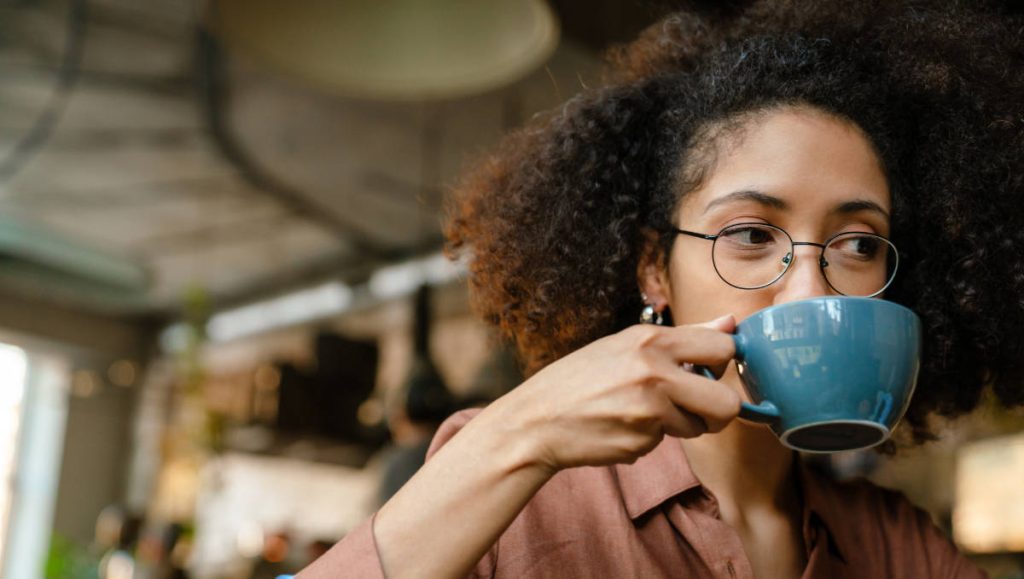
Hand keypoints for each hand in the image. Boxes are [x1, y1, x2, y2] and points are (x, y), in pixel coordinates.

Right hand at [483, 315, 740, 472]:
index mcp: (651, 340)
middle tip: (698, 409)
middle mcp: (653, 372)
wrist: (536, 420)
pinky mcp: (640, 442)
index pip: (723, 347)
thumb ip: (683, 337)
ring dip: (678, 426)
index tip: (708, 373)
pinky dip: (648, 439)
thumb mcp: (626, 345)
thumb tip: (731, 322)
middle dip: (719, 412)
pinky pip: (664, 443)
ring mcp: (648, 411)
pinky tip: (620, 427)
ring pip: (697, 428)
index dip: (722, 365)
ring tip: (640, 413)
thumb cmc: (580, 379)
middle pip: (728, 403)